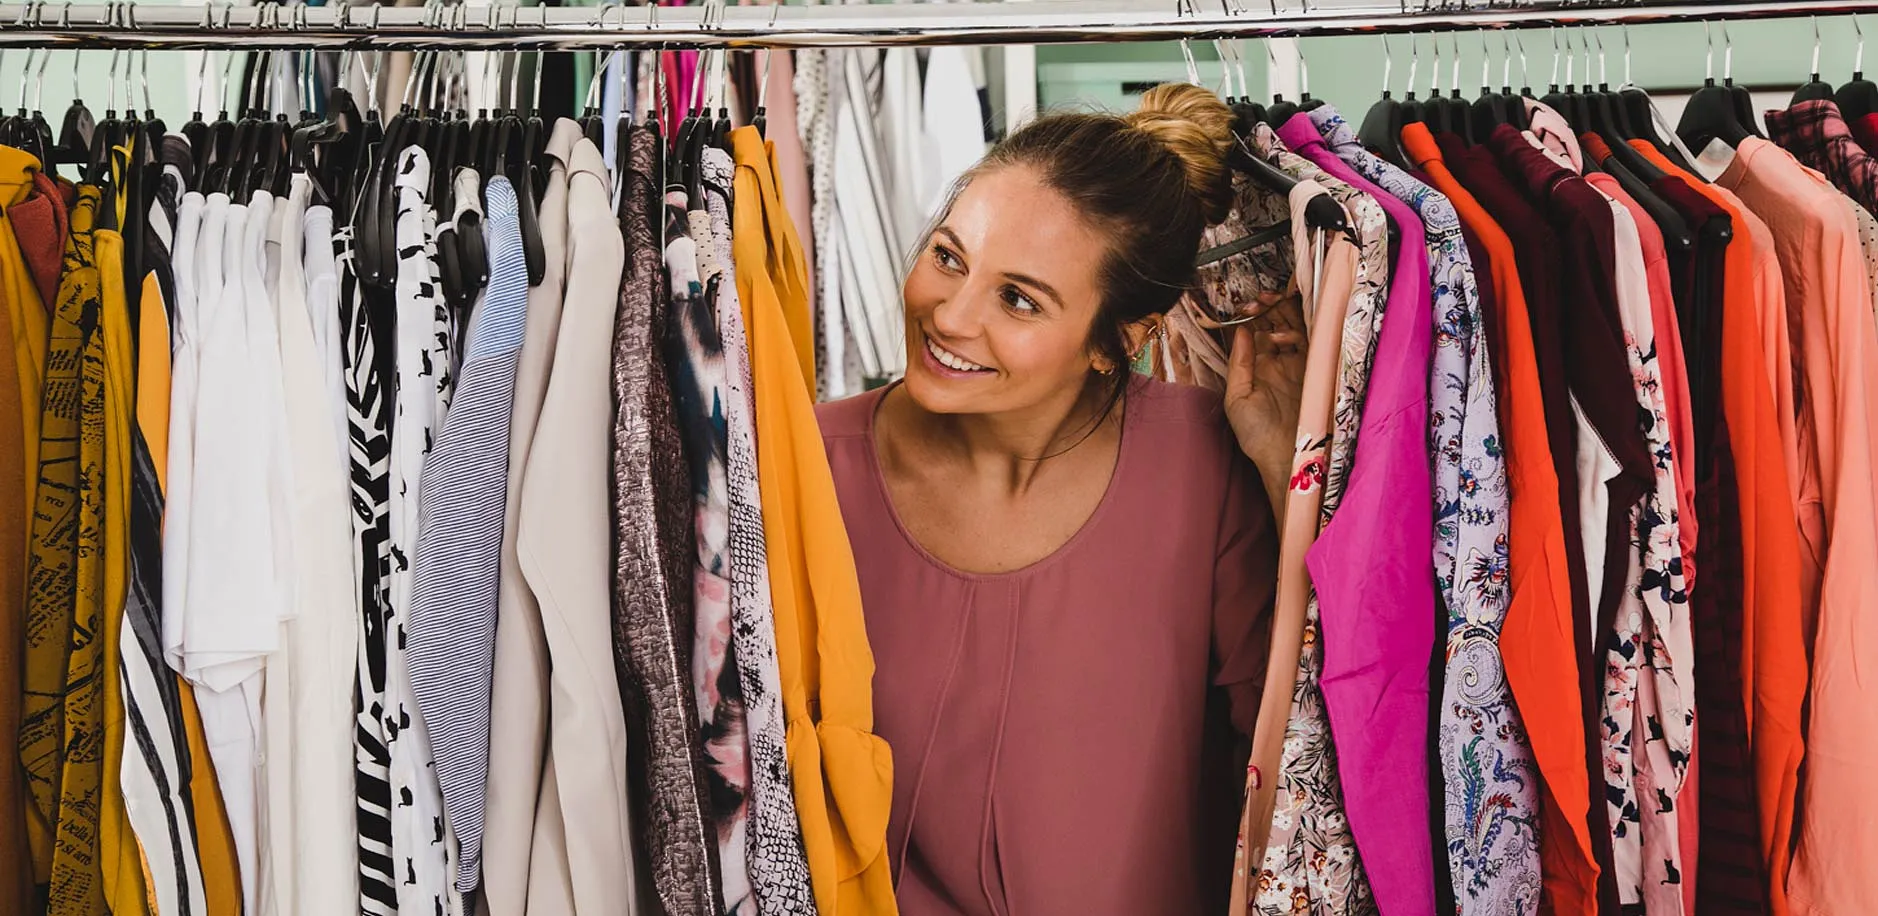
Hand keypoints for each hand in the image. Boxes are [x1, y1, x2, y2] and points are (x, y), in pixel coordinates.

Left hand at [1224, 290, 1306, 508]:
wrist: (1287, 457)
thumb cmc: (1258, 435)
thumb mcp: (1237, 397)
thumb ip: (1239, 362)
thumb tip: (1239, 329)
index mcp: (1258, 368)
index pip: (1255, 332)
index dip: (1250, 316)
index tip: (1244, 306)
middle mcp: (1280, 362)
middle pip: (1276, 324)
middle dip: (1268, 307)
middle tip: (1260, 300)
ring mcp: (1299, 363)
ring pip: (1295, 326)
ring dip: (1282, 311)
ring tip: (1269, 307)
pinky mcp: (1317, 368)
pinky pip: (1312, 340)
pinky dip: (1298, 331)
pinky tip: (1284, 337)